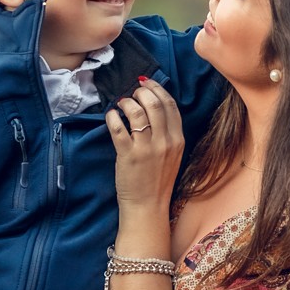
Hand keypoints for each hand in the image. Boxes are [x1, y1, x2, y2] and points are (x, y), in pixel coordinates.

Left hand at [106, 77, 184, 217]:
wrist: (148, 205)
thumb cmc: (158, 180)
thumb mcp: (172, 154)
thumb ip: (167, 133)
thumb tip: (153, 106)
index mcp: (178, 140)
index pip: (170, 105)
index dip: (157, 89)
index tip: (146, 84)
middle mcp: (165, 142)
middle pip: (154, 103)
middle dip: (141, 92)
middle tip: (132, 92)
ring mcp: (147, 148)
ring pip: (137, 112)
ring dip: (127, 102)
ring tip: (121, 104)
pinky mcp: (128, 155)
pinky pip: (119, 127)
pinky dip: (113, 116)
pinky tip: (112, 116)